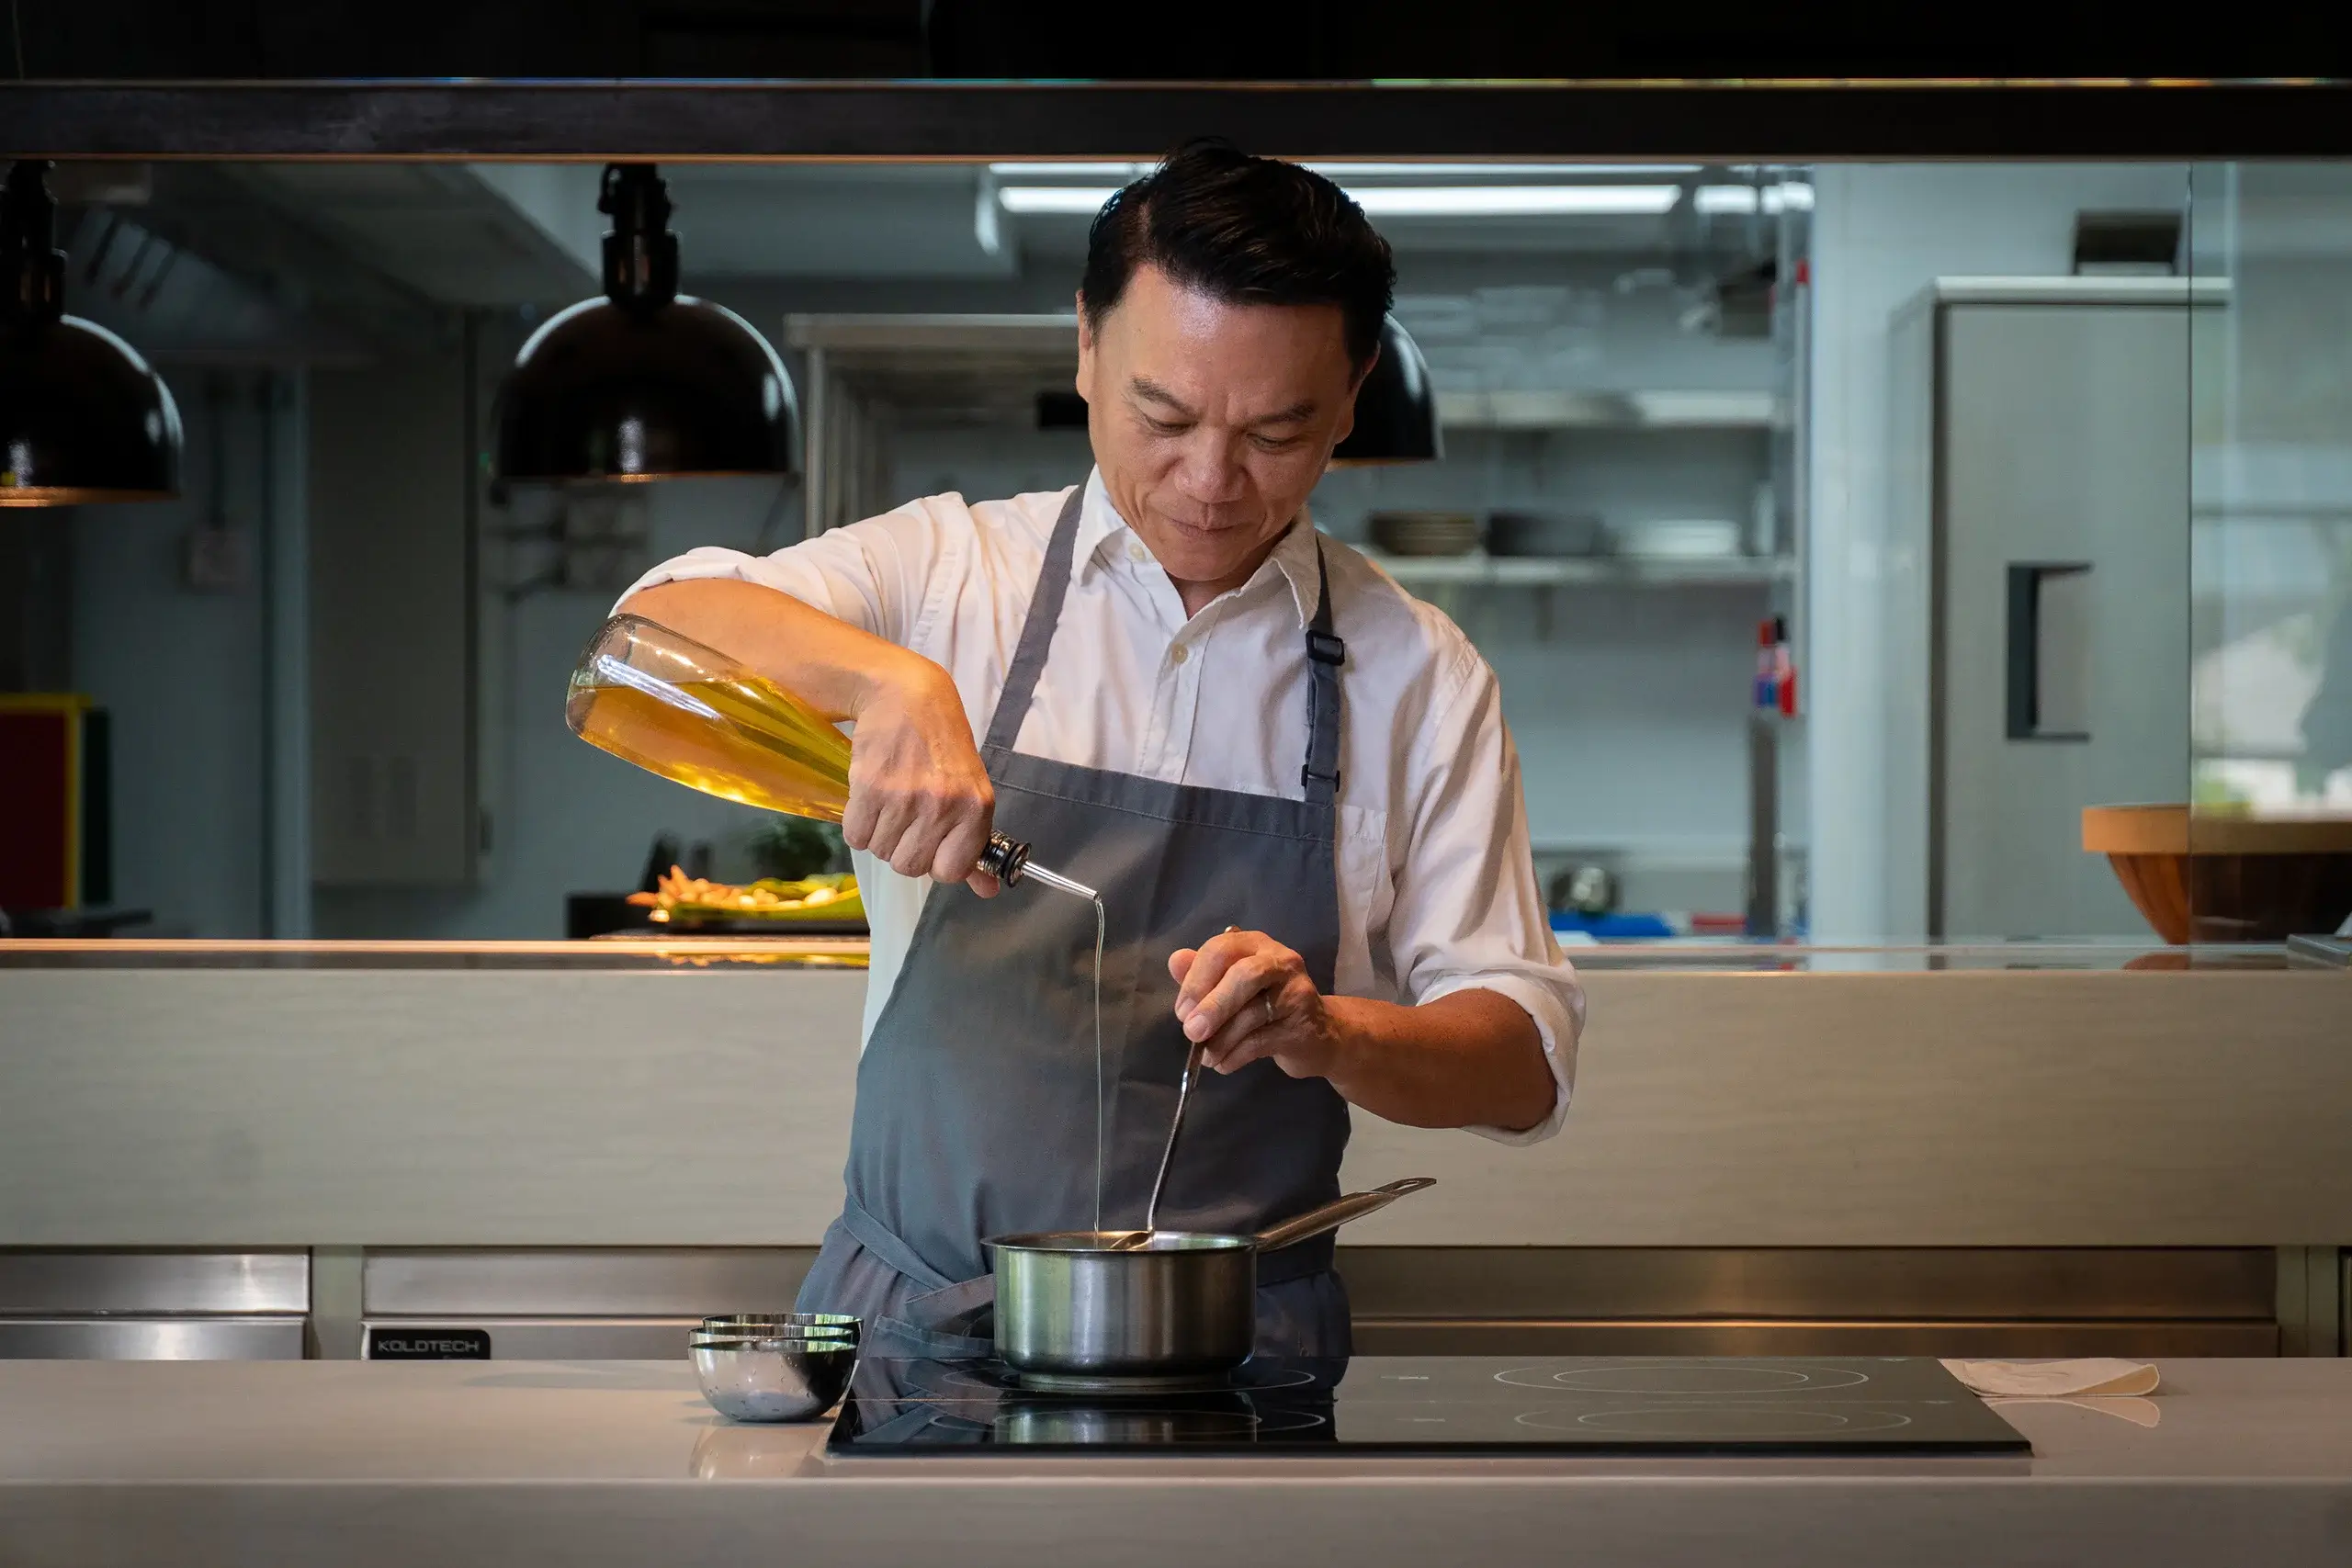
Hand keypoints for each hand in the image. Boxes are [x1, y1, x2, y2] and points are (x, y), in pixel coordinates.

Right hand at [840, 659, 999, 894]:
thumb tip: (987, 891)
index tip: (932, 842)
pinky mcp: (869, 788)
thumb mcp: (971, 793)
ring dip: (880, 834)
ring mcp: (905, 798)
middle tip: (906, 816)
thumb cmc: (942, 747)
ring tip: (889, 801)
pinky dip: (858, 824)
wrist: (908, 697)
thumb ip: (975, 846)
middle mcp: (943, 806)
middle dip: (903, 848)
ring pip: (881, 852)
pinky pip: (856, 836)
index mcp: (975, 810)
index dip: (935, 861)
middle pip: (909, 867)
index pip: (949, 872)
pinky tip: (870, 798)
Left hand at [1167, 928, 1335, 1078]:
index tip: (1182, 1011)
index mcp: (1255, 944)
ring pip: (1252, 1013)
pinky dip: (1235, 1056)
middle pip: (1244, 976)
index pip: (1221, 949)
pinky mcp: (1302, 1026)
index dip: (1196, 980)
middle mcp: (1280, 961)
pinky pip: (1261, 1041)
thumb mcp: (1230, 986)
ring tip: (1207, 1056)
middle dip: (1213, 1006)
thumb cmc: (1265, 1005)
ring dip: (1221, 1040)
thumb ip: (1203, 974)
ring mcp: (1296, 992)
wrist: (1318, 1035)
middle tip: (1192, 1032)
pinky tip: (1224, 1064)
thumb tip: (1175, 961)